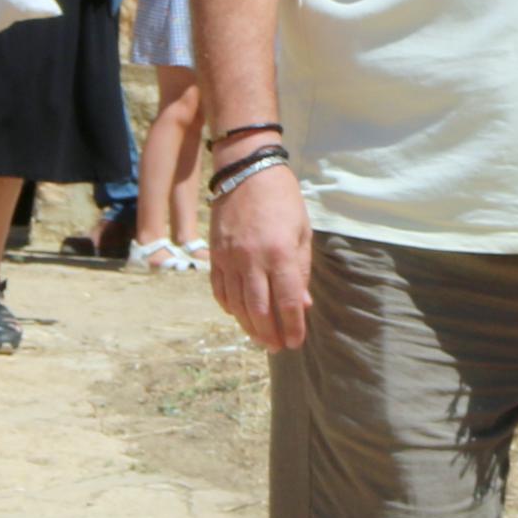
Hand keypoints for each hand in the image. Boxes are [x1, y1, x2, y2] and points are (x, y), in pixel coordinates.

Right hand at [211, 165, 312, 350]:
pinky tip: (238, 315)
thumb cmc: (282, 198)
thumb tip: (302, 304)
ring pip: (237, 304)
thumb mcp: (302, 231)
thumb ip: (301, 269)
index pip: (287, 302)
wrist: (246, 170)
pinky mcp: (215, 253)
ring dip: (249, 325)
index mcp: (280, 253)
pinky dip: (229, 306)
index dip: (292, 327)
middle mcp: (252, 259)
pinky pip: (220, 289)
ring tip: (259, 338)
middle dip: (270, 333)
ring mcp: (229, 258)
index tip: (296, 342)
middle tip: (277, 347)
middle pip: (259, 309)